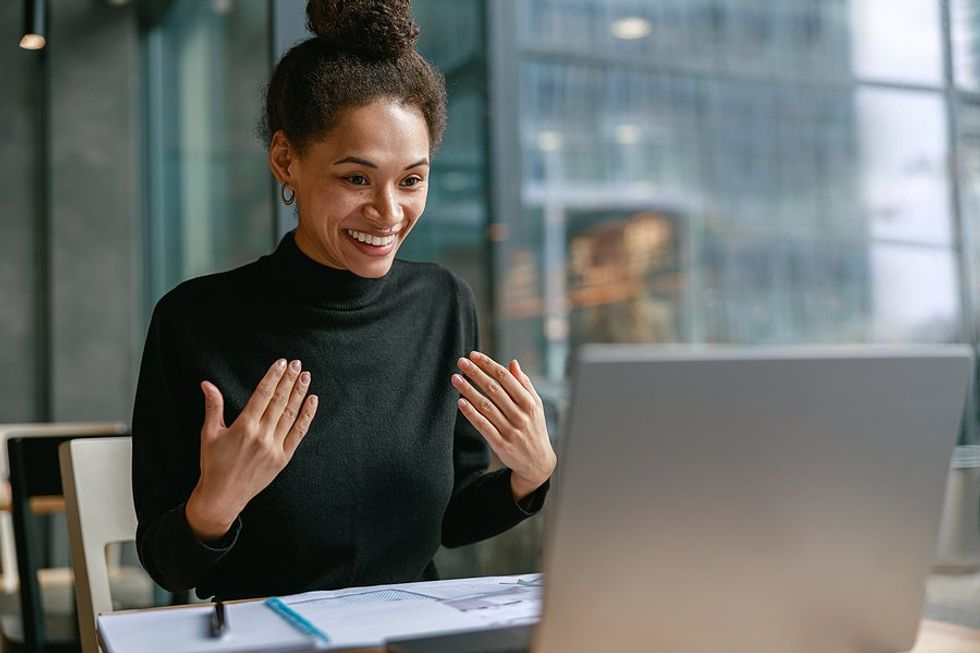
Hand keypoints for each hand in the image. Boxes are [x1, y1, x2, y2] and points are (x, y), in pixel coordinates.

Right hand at [186, 358, 317, 541]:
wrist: (223, 496)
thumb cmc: (213, 464)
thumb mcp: (209, 434)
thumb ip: (213, 406)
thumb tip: (207, 384)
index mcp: (244, 427)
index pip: (263, 394)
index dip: (273, 376)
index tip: (281, 363)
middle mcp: (262, 435)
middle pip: (280, 401)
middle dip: (289, 380)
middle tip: (296, 363)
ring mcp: (275, 447)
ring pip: (291, 414)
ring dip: (299, 393)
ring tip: (305, 376)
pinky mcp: (283, 458)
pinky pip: (298, 433)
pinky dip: (307, 416)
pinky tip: (312, 401)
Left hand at [452, 351, 556, 501]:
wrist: (538, 463)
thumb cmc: (534, 429)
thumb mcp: (536, 406)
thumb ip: (524, 384)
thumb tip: (512, 363)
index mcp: (529, 403)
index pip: (506, 378)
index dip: (488, 365)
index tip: (474, 355)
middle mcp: (521, 415)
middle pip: (494, 389)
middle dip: (476, 373)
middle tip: (461, 361)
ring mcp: (511, 430)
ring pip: (486, 406)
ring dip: (469, 390)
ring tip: (455, 378)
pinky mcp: (501, 444)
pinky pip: (483, 426)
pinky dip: (471, 414)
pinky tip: (460, 402)